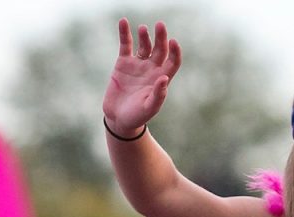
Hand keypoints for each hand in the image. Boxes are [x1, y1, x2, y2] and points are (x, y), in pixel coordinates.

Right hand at [102, 19, 181, 137]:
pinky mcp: (123, 63)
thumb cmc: (137, 116)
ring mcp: (138, 65)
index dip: (175, 52)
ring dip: (145, 36)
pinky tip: (123, 22)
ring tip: (143, 29)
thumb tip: (164, 78)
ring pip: (144, 45)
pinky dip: (124, 33)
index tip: (174, 42)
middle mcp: (152, 69)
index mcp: (161, 79)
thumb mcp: (149, 108)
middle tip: (160, 26)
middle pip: (160, 49)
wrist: (118, 118)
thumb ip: (158, 95)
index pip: (172, 62)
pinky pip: (125, 45)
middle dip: (161, 38)